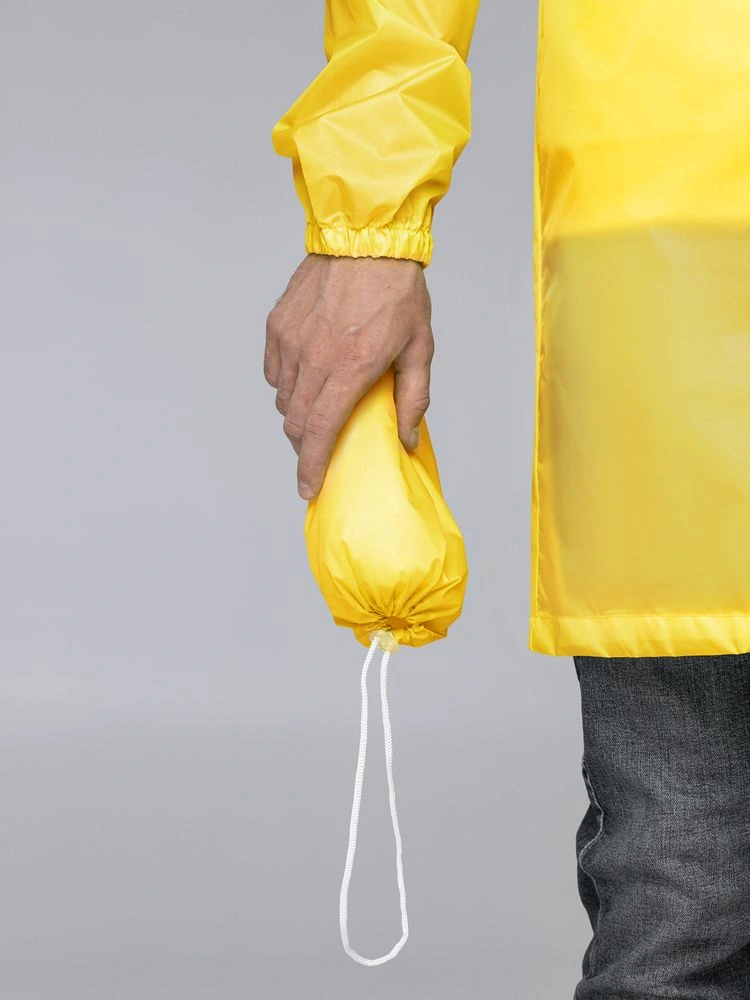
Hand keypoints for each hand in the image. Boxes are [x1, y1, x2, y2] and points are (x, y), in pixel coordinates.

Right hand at [264, 253, 433, 499]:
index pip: (319, 432)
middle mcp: (314, 358)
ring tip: (318, 412)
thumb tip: (406, 439)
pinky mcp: (278, 325)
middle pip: (296, 422)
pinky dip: (286, 385)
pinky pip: (274, 371)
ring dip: (297, 415)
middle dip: (304, 447)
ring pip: (283, 399)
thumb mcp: (420, 348)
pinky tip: (306, 379)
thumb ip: (413, 398)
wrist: (367, 237)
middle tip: (318, 453)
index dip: (311, 466)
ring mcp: (291, 340)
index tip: (308, 487)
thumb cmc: (398, 292)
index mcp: (350, 368)